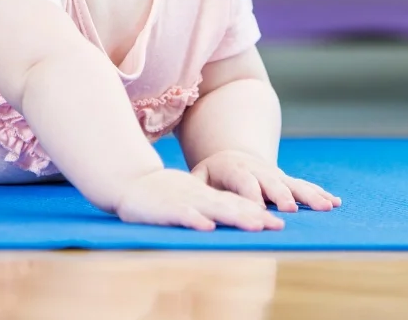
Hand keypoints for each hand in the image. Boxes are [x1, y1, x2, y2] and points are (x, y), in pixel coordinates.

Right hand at [113, 167, 283, 231]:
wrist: (129, 180)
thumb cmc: (161, 192)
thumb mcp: (189, 197)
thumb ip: (209, 206)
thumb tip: (233, 219)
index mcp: (204, 195)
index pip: (235, 203)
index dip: (257, 212)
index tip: (278, 224)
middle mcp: (199, 197)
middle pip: (231, 206)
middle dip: (254, 216)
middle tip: (278, 226)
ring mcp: (183, 200)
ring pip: (212, 208)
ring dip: (235, 216)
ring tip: (255, 225)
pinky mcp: (164, 208)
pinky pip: (181, 214)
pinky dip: (195, 219)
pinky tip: (207, 226)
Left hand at [194, 149, 339, 213]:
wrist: (234, 156)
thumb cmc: (213, 173)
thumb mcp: (201, 176)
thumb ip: (199, 187)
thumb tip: (196, 204)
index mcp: (235, 170)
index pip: (244, 183)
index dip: (252, 196)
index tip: (259, 211)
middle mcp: (259, 172)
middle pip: (272, 184)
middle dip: (282, 197)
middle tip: (291, 210)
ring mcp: (276, 176)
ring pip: (295, 185)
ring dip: (310, 196)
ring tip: (326, 206)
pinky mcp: (289, 181)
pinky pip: (306, 186)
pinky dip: (321, 194)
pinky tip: (335, 202)